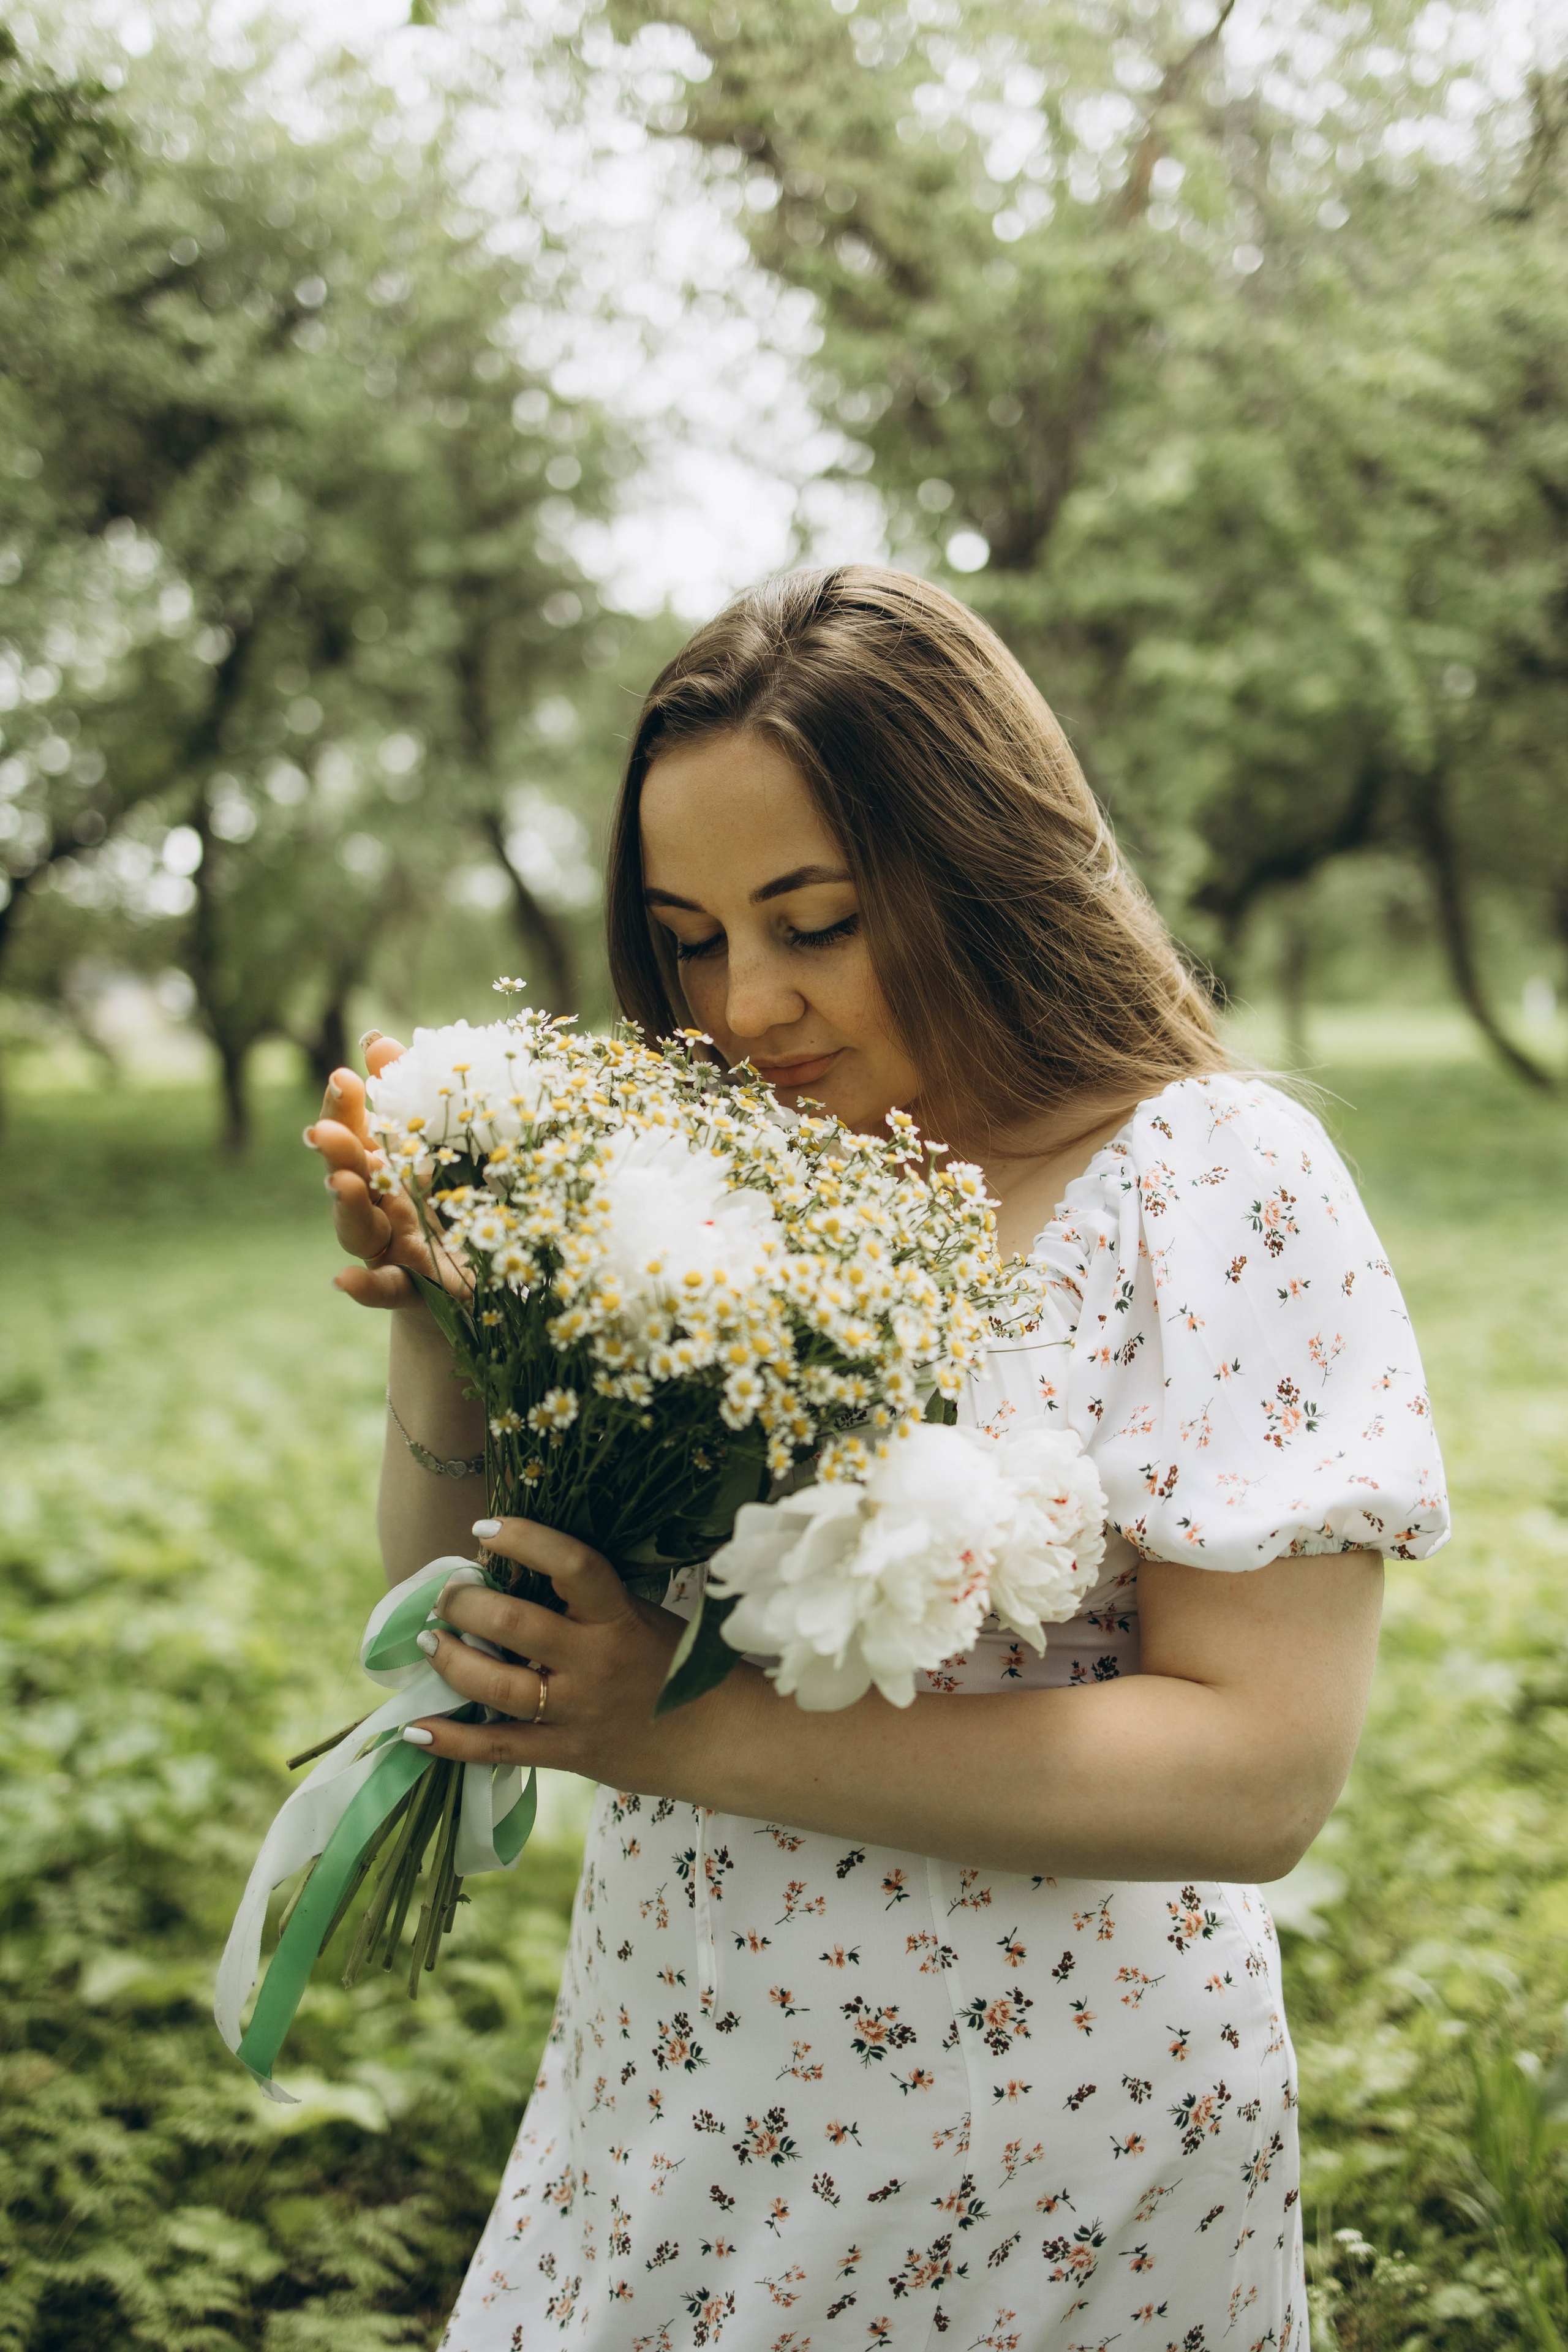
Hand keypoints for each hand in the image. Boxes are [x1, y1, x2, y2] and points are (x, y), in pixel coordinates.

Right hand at [305, 1033, 436, 1309]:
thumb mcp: (446, 1145)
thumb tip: (374, 1039)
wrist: (483, 1281)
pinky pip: (384, 1288)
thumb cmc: (456, 1205)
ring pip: (357, 1228)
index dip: (345, 1106)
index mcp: (387, 1166)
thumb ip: (412, 1094)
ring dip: (346, 1205)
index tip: (344, 1076)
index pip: (357, 1129)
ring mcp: (390, 1248)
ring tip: (342, 1182)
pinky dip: (362, 1286)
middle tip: (324, 1130)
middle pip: (347, 1173)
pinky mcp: (413, 1289)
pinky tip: (343, 1279)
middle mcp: (379, 1204)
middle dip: (336, 1150)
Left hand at [403, 1518, 707, 1788]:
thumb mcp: (643, 1618)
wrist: (722, 1739)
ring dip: (451, 1661)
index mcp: (620, 1617)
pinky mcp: (567, 1754)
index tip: (485, 1528)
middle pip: (514, 1626)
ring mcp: (579, 1711)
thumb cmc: (678, 1666)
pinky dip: (451, 1741)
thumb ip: (590, 1602)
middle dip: (466, 1605)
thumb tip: (517, 1571)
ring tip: (430, 1644)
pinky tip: (414, 1730)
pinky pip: (497, 1748)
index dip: (525, 1539)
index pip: (572, 1565)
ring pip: (495, 1687)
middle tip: (446, 1595)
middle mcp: (596, 1661)